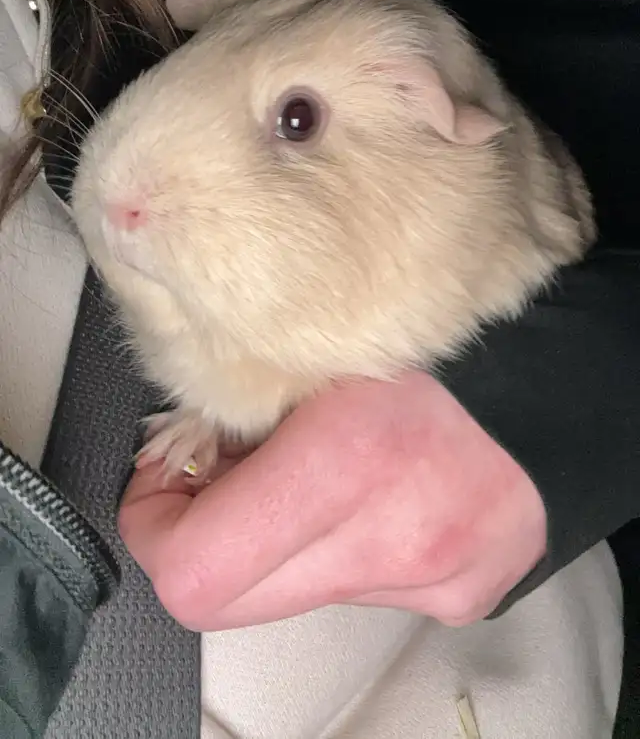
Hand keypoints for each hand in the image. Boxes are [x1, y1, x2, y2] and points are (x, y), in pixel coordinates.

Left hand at [118, 371, 546, 630]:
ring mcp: (433, 580)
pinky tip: (377, 486)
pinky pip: (358, 586)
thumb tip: (177, 464)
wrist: (554, 367)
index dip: (154, 525)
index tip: (165, 479)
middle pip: (230, 602)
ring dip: (283, 538)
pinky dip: (345, 542)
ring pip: (292, 592)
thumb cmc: (431, 332)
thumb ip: (232, 409)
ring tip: (321, 464)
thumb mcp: (313, 340)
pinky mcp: (461, 594)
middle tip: (234, 467)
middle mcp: (395, 538)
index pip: (192, 574)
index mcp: (349, 460)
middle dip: (211, 537)